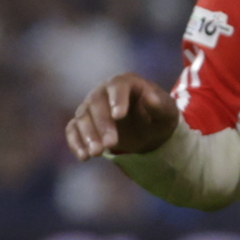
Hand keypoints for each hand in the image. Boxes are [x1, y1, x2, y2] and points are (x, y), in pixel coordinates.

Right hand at [65, 73, 179, 160]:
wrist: (148, 129)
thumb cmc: (158, 116)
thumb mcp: (167, 112)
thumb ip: (160, 105)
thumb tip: (151, 97)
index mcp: (125, 83)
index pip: (117, 86)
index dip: (117, 99)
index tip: (119, 116)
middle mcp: (103, 91)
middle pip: (96, 102)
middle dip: (102, 124)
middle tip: (111, 144)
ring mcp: (90, 106)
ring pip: (82, 117)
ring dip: (88, 135)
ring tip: (97, 153)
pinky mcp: (83, 123)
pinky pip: (73, 129)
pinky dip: (75, 142)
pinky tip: (84, 157)